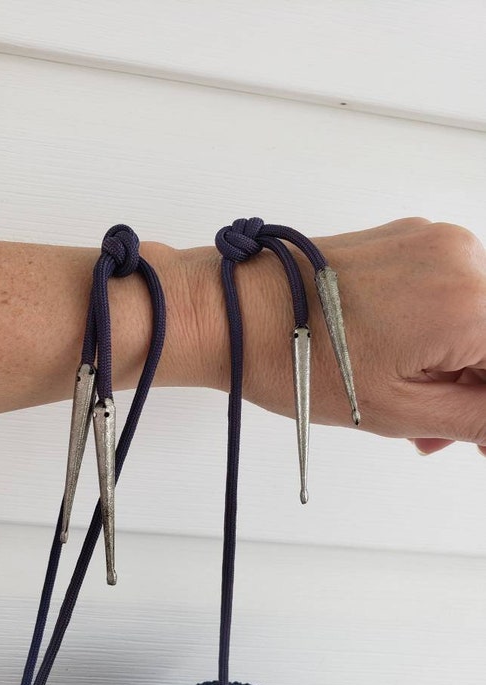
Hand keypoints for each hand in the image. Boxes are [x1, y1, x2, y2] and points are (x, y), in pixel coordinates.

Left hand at [185, 218, 485, 455]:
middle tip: (445, 435)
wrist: (233, 310)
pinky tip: (403, 366)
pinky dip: (437, 333)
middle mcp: (461, 257)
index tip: (477, 435)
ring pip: (476, 317)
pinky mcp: (408, 239)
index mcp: (469, 302)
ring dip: (457, 366)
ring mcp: (433, 241)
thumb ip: (480, 417)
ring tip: (414, 408)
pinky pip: (449, 291)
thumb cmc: (294, 355)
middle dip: (476, 391)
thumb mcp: (401, 410)